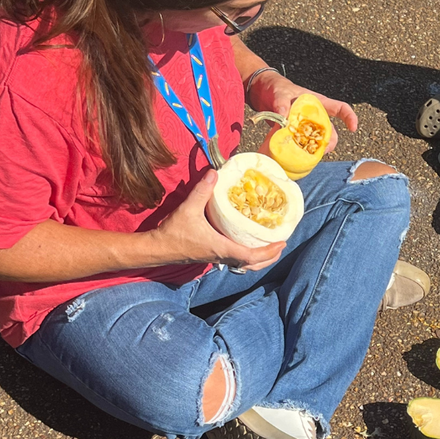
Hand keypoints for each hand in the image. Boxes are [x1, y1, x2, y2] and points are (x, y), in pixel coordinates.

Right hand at [151, 170, 286, 270]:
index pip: (251, 256)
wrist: (158, 248)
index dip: (268, 252)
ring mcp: (218, 259)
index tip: (281, 243)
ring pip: (245, 265)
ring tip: (270, 248)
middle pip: (253, 265)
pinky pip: (236, 261)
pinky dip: (247, 257)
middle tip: (281, 245)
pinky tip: (248, 245)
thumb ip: (203, 190)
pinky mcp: (213, 257)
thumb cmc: (174, 232)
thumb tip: (215, 173)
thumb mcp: (189, 208)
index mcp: (222, 248)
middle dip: (269, 257)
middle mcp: (223, 257)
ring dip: (259, 260)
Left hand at [250, 70, 357, 152]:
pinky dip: (301, 153)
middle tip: (321, 151)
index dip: (349, 117)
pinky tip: (296, 159)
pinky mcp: (296, 135)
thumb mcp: (279, 93)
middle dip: (329, 143)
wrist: (261, 94)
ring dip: (315, 151)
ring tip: (307, 157)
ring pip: (318, 142)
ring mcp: (306, 127)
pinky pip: (303, 146)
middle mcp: (315, 117)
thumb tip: (284, 117)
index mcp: (317, 103)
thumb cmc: (275, 88)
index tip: (353, 129)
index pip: (339, 108)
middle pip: (330, 132)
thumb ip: (282, 103)